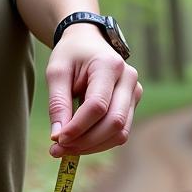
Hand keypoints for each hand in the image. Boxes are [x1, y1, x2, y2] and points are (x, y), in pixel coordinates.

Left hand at [46, 23, 142, 157]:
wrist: (88, 42)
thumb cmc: (71, 55)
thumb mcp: (57, 72)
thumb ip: (57, 103)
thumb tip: (58, 136)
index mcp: (110, 65)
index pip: (98, 105)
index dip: (78, 127)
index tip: (57, 139)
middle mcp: (128, 80)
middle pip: (114, 123)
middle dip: (85, 142)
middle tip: (58, 150)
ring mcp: (134, 94)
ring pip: (120, 133)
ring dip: (92, 146)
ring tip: (66, 149)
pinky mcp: (132, 106)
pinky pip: (119, 133)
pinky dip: (99, 143)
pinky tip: (79, 142)